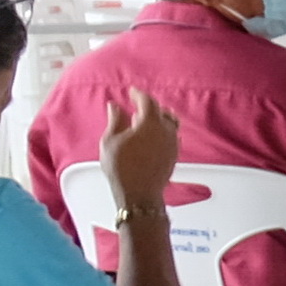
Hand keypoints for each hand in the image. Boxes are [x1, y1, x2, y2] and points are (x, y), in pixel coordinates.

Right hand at [100, 92, 183, 214]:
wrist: (139, 193)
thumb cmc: (121, 167)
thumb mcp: (111, 140)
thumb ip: (115, 119)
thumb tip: (115, 105)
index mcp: (151, 123)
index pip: (148, 101)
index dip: (139, 94)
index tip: (132, 92)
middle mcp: (167, 130)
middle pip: (161, 111)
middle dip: (149, 106)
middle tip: (137, 105)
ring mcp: (173, 143)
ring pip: (170, 123)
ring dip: (158, 118)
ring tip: (144, 120)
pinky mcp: (174, 154)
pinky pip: (171, 135)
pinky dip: (162, 130)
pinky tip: (152, 135)